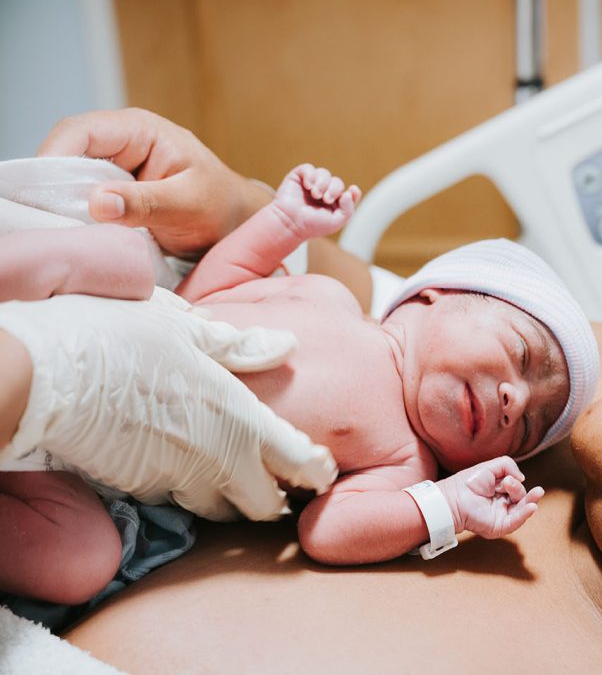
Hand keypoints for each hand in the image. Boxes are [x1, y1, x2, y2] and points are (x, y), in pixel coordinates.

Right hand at [0, 288, 338, 520]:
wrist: (42, 374)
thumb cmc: (116, 337)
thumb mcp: (184, 327)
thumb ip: (239, 345)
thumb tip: (285, 344)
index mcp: (236, 416)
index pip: (294, 459)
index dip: (315, 472)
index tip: (325, 473)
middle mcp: (213, 458)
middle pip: (260, 503)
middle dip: (274, 497)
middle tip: (281, 485)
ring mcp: (173, 479)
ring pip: (218, 508)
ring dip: (232, 500)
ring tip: (239, 483)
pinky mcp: (137, 489)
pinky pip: (176, 498)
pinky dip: (188, 491)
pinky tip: (185, 470)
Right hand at [36, 108, 268, 257]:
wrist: (237, 224)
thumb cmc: (221, 208)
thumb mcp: (187, 206)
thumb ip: (144, 204)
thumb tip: (97, 203)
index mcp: (140, 130)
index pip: (80, 132)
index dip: (53, 158)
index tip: (43, 195)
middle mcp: (121, 141)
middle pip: (65, 154)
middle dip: (53, 185)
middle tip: (47, 220)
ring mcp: (114, 166)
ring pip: (69, 178)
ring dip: (63, 203)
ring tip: (62, 229)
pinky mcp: (112, 190)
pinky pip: (81, 197)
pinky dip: (77, 215)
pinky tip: (78, 234)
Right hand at [274, 164, 360, 239]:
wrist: (290, 223)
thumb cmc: (312, 225)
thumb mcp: (337, 221)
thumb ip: (348, 208)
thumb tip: (349, 192)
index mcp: (334, 204)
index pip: (348, 193)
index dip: (353, 191)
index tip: (352, 190)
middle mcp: (323, 193)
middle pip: (337, 182)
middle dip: (334, 189)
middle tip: (326, 199)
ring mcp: (311, 184)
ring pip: (324, 173)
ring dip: (322, 183)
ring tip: (315, 194)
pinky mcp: (298, 177)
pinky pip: (308, 168)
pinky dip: (311, 175)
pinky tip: (308, 186)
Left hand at [437, 456, 543, 537]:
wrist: (454, 498)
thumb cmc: (468, 482)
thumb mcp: (490, 466)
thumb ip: (508, 465)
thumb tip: (523, 478)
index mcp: (500, 491)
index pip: (516, 487)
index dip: (514, 482)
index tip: (505, 479)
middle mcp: (503, 504)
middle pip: (522, 498)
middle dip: (520, 490)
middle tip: (509, 483)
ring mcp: (502, 516)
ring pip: (523, 510)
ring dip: (530, 500)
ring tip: (538, 493)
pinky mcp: (499, 526)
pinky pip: (516, 522)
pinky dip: (525, 514)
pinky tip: (532, 506)